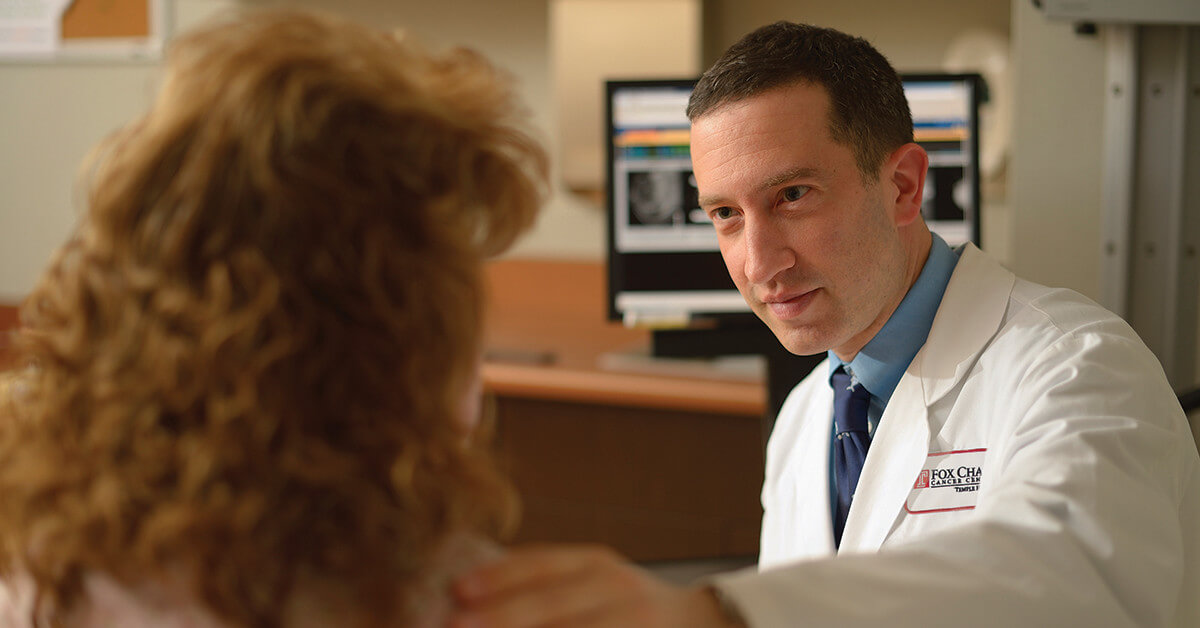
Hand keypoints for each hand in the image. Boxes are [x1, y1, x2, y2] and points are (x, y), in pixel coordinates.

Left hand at [448, 544, 743, 627]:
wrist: (701, 624)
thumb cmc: (622, 606)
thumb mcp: (590, 580)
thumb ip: (541, 586)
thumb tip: (463, 597)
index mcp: (598, 565)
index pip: (544, 566)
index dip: (501, 577)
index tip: (458, 590)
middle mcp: (619, 592)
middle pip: (554, 607)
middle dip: (503, 618)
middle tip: (454, 627)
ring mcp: (635, 625)